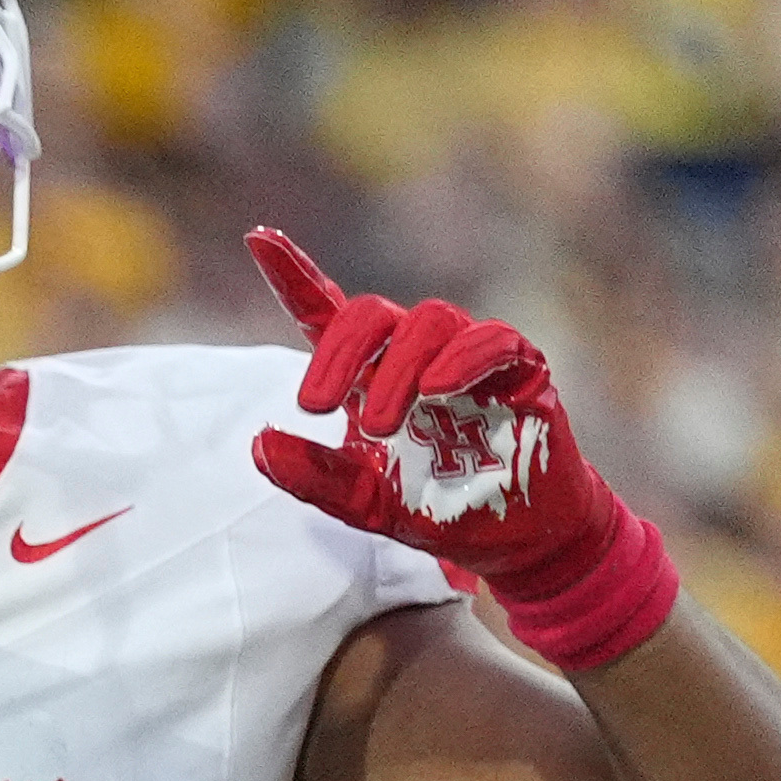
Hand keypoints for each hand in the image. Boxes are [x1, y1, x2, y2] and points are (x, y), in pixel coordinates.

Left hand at [241, 230, 672, 669]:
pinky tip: (439, 389)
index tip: (259, 238)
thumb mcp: (364, 504)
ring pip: (429, 321)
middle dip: (340, 352)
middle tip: (318, 407)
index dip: (295, 275)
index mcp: (371, 375)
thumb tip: (260, 443)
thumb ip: (313, 478)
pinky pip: (493, 341)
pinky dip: (465, 358)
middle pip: (372, 313)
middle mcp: (416, 355)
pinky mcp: (520, 369)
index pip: (328, 314)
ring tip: (382, 427)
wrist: (514, 542)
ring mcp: (469, 357)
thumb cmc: (438, 508)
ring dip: (398, 368)